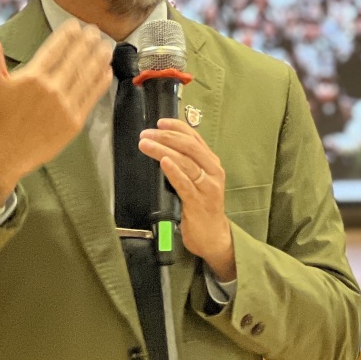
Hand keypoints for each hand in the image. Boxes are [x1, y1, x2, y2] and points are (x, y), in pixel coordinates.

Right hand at [0, 22, 111, 205]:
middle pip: (75, 59)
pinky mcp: (74, 123)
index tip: (76, 25)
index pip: (55, 48)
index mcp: (33, 77)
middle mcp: (51, 89)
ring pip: (87, 76)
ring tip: (105, 46)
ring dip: (98, 58)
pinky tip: (106, 71)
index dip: (68, 34)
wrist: (4, 155)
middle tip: (95, 30)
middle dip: (87, 42)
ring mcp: (65, 106)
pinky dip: (100, 82)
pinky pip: (91, 97)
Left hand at [139, 118, 235, 281]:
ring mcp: (207, 187)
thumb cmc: (201, 208)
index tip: (159, 122)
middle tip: (146, 134)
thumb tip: (161, 148)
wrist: (214, 237)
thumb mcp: (196, 181)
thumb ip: (185, 165)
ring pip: (185, 162)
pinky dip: (174, 171)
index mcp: (211, 163)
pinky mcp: (199, 202)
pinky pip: (185, 183)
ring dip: (163, 150)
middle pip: (190, 146)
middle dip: (166, 137)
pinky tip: (164, 162)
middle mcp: (212, 171)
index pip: (195, 138)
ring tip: (146, 144)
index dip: (177, 127)